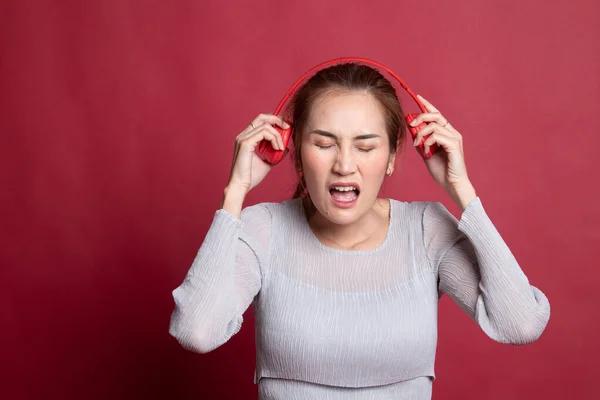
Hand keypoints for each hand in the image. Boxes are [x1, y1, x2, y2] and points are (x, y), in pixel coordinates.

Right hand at [226, 113, 288, 193]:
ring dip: (278, 136)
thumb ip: (275, 154)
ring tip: (281, 148)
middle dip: (277, 119)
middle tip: (287, 127)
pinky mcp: (246, 143)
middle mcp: (243, 135)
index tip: (285, 128)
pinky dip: (274, 139)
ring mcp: (243, 138)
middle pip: (261, 117)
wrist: (241, 185)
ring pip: (266, 126)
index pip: (260, 121)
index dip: (273, 121)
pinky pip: (264, 133)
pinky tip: (277, 149)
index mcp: (246, 138)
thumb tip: (285, 148)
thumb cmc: (250, 176)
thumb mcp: (267, 163)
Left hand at [410, 95, 475, 209]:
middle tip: (410, 124)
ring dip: (421, 135)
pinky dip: (427, 142)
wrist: (451, 184)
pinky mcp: (454, 145)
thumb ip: (421, 141)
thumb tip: (412, 129)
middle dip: (420, 117)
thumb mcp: (426, 153)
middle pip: (435, 115)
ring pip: (433, 126)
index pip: (436, 114)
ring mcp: (454, 138)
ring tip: (417, 146)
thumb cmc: (441, 170)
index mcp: (447, 133)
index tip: (418, 97)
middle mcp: (452, 133)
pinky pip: (436, 136)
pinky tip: (426, 151)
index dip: (427, 105)